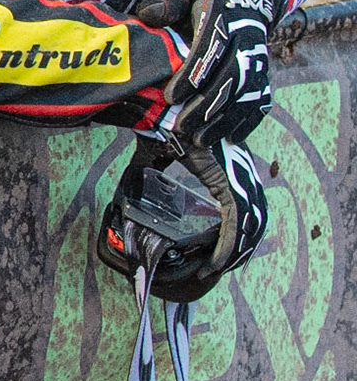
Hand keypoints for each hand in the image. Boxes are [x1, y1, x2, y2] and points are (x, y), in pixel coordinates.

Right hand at [100, 138, 266, 302]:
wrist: (165, 110)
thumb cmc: (163, 124)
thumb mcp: (156, 158)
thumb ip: (150, 174)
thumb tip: (129, 190)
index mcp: (226, 171)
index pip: (238, 213)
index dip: (231, 238)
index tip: (215, 257)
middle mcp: (239, 176)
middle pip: (250, 225)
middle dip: (236, 253)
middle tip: (215, 270)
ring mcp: (238, 180)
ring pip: (247, 229)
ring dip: (232, 255)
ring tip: (215, 270)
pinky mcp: (230, 183)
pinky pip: (235, 224)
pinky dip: (227, 246)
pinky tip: (216, 261)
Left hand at [138, 0, 272, 145]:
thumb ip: (167, 2)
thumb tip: (148, 13)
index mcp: (222, 15)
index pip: (208, 49)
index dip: (191, 75)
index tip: (170, 97)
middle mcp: (246, 37)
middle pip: (230, 77)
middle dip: (206, 106)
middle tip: (182, 128)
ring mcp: (258, 56)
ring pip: (248, 93)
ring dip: (226, 119)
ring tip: (201, 140)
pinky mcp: (265, 70)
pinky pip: (262, 97)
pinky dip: (249, 119)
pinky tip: (232, 138)